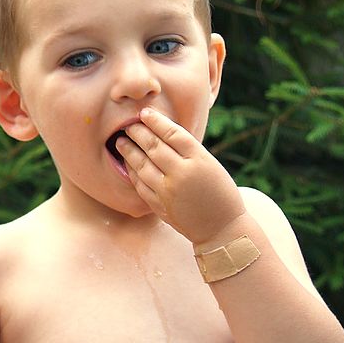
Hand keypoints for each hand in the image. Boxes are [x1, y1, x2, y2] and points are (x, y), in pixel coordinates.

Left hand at [116, 108, 245, 243]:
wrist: (223, 229)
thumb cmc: (219, 192)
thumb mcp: (210, 164)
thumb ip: (187, 150)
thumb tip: (161, 131)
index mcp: (199, 160)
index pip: (172, 133)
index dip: (156, 121)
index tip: (144, 113)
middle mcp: (182, 174)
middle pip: (154, 147)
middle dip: (137, 133)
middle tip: (128, 124)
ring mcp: (169, 191)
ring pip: (142, 165)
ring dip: (128, 151)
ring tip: (120, 141)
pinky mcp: (160, 206)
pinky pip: (140, 184)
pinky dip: (131, 171)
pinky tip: (127, 163)